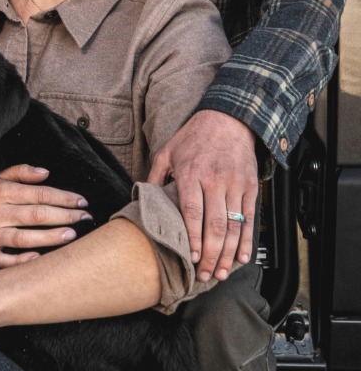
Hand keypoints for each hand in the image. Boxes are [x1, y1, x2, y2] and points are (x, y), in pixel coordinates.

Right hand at [0, 164, 91, 266]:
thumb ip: (20, 172)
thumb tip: (46, 173)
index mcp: (1, 191)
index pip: (39, 194)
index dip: (63, 197)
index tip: (82, 201)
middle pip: (37, 215)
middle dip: (64, 216)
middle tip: (85, 218)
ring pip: (25, 238)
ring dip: (50, 237)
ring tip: (71, 235)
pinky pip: (5, 260)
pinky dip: (21, 261)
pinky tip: (39, 258)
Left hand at [148, 109, 257, 281]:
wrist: (228, 120)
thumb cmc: (194, 136)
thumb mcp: (167, 151)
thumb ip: (155, 175)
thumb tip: (143, 196)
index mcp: (190, 173)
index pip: (191, 212)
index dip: (193, 238)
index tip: (192, 257)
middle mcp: (214, 180)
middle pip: (214, 225)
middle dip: (211, 254)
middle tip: (206, 274)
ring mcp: (234, 184)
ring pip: (233, 226)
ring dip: (229, 253)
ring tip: (222, 272)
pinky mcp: (250, 187)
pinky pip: (249, 218)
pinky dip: (247, 240)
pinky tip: (242, 256)